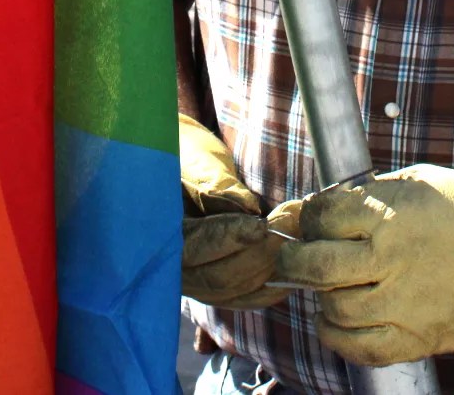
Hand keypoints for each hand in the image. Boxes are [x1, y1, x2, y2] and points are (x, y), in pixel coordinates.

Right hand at [179, 114, 292, 309]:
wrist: (184, 163)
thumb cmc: (187, 155)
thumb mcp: (197, 161)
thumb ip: (215, 184)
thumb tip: (246, 207)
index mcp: (158, 231)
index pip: (194, 247)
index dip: (228, 239)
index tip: (260, 225)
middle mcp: (171, 265)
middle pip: (217, 278)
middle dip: (258, 253)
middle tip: (289, 224)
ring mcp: (193, 280)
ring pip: (233, 291)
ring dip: (269, 268)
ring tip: (294, 234)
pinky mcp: (213, 285)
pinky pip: (240, 298)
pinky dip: (267, 289)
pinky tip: (289, 273)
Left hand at [276, 155, 453, 365]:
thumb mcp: (409, 184)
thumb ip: (352, 199)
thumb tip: (291, 213)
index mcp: (391, 213)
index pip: (321, 215)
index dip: (308, 217)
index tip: (314, 222)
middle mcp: (393, 259)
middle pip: (316, 264)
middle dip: (296, 260)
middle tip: (297, 258)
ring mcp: (406, 303)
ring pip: (335, 307)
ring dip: (323, 296)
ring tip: (334, 285)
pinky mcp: (419, 337)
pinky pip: (359, 347)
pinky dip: (337, 334)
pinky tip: (340, 318)